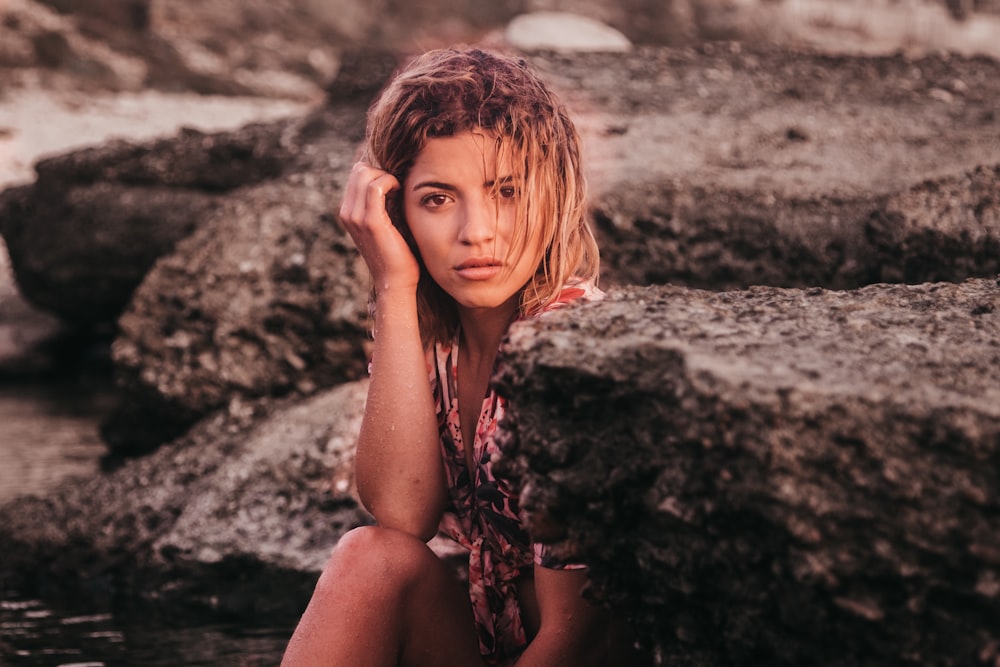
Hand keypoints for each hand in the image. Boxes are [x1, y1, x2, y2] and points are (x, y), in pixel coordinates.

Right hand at [338, 162, 420, 293]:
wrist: (395, 281)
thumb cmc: (396, 254)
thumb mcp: (383, 225)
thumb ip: (380, 205)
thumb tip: (391, 181)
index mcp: (348, 212)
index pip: (356, 174)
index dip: (377, 173)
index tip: (394, 188)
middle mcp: (347, 213)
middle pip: (358, 170)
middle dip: (381, 172)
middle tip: (397, 189)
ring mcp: (355, 217)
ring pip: (364, 174)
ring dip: (386, 177)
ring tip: (398, 192)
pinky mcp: (370, 222)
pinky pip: (376, 186)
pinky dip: (390, 182)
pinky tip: (400, 193)